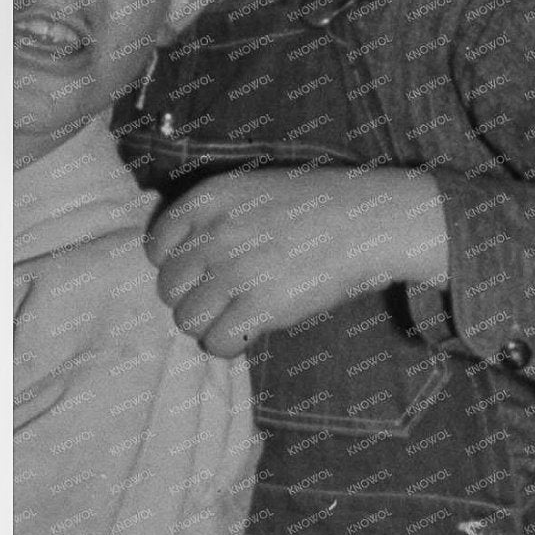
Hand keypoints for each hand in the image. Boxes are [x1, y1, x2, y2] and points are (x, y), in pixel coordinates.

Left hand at [147, 167, 449, 356]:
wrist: (376, 219)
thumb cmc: (327, 204)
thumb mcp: (260, 190)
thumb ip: (219, 216)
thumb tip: (190, 258)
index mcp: (212, 197)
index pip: (157, 245)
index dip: (177, 265)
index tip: (201, 273)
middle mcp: (215, 233)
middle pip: (169, 287)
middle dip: (192, 297)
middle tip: (224, 300)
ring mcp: (236, 270)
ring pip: (187, 319)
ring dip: (209, 324)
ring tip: (238, 318)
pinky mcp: (261, 306)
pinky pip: (216, 342)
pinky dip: (229, 345)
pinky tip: (250, 333)